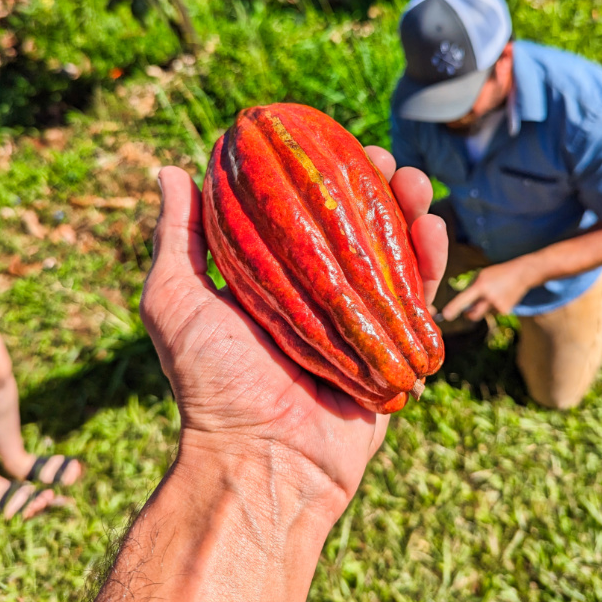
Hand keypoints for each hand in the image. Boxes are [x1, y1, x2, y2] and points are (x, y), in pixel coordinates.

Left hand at [140, 148, 447, 524]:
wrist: (260, 461)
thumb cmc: (210, 382)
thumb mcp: (175, 300)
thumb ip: (176, 238)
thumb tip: (169, 171)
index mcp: (272, 279)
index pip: (302, 213)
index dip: (318, 175)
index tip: (327, 140)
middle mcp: (317, 294)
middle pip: (352, 227)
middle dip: (370, 187)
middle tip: (380, 157)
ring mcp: (357, 320)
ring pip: (390, 254)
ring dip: (406, 213)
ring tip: (413, 182)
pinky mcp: (391, 346)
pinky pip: (418, 298)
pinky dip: (430, 261)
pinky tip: (432, 227)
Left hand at [441, 259, 531, 322]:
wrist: (521, 274)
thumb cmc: (497, 273)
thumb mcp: (481, 275)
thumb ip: (471, 288)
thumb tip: (463, 303)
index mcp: (481, 286)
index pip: (464, 299)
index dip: (454, 308)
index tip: (446, 315)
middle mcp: (489, 297)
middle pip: (473, 315)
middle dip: (468, 314)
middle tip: (466, 311)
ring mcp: (498, 306)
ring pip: (484, 312)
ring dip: (485, 306)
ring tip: (494, 293)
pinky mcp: (505, 311)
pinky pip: (493, 313)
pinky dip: (493, 307)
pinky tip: (501, 297)